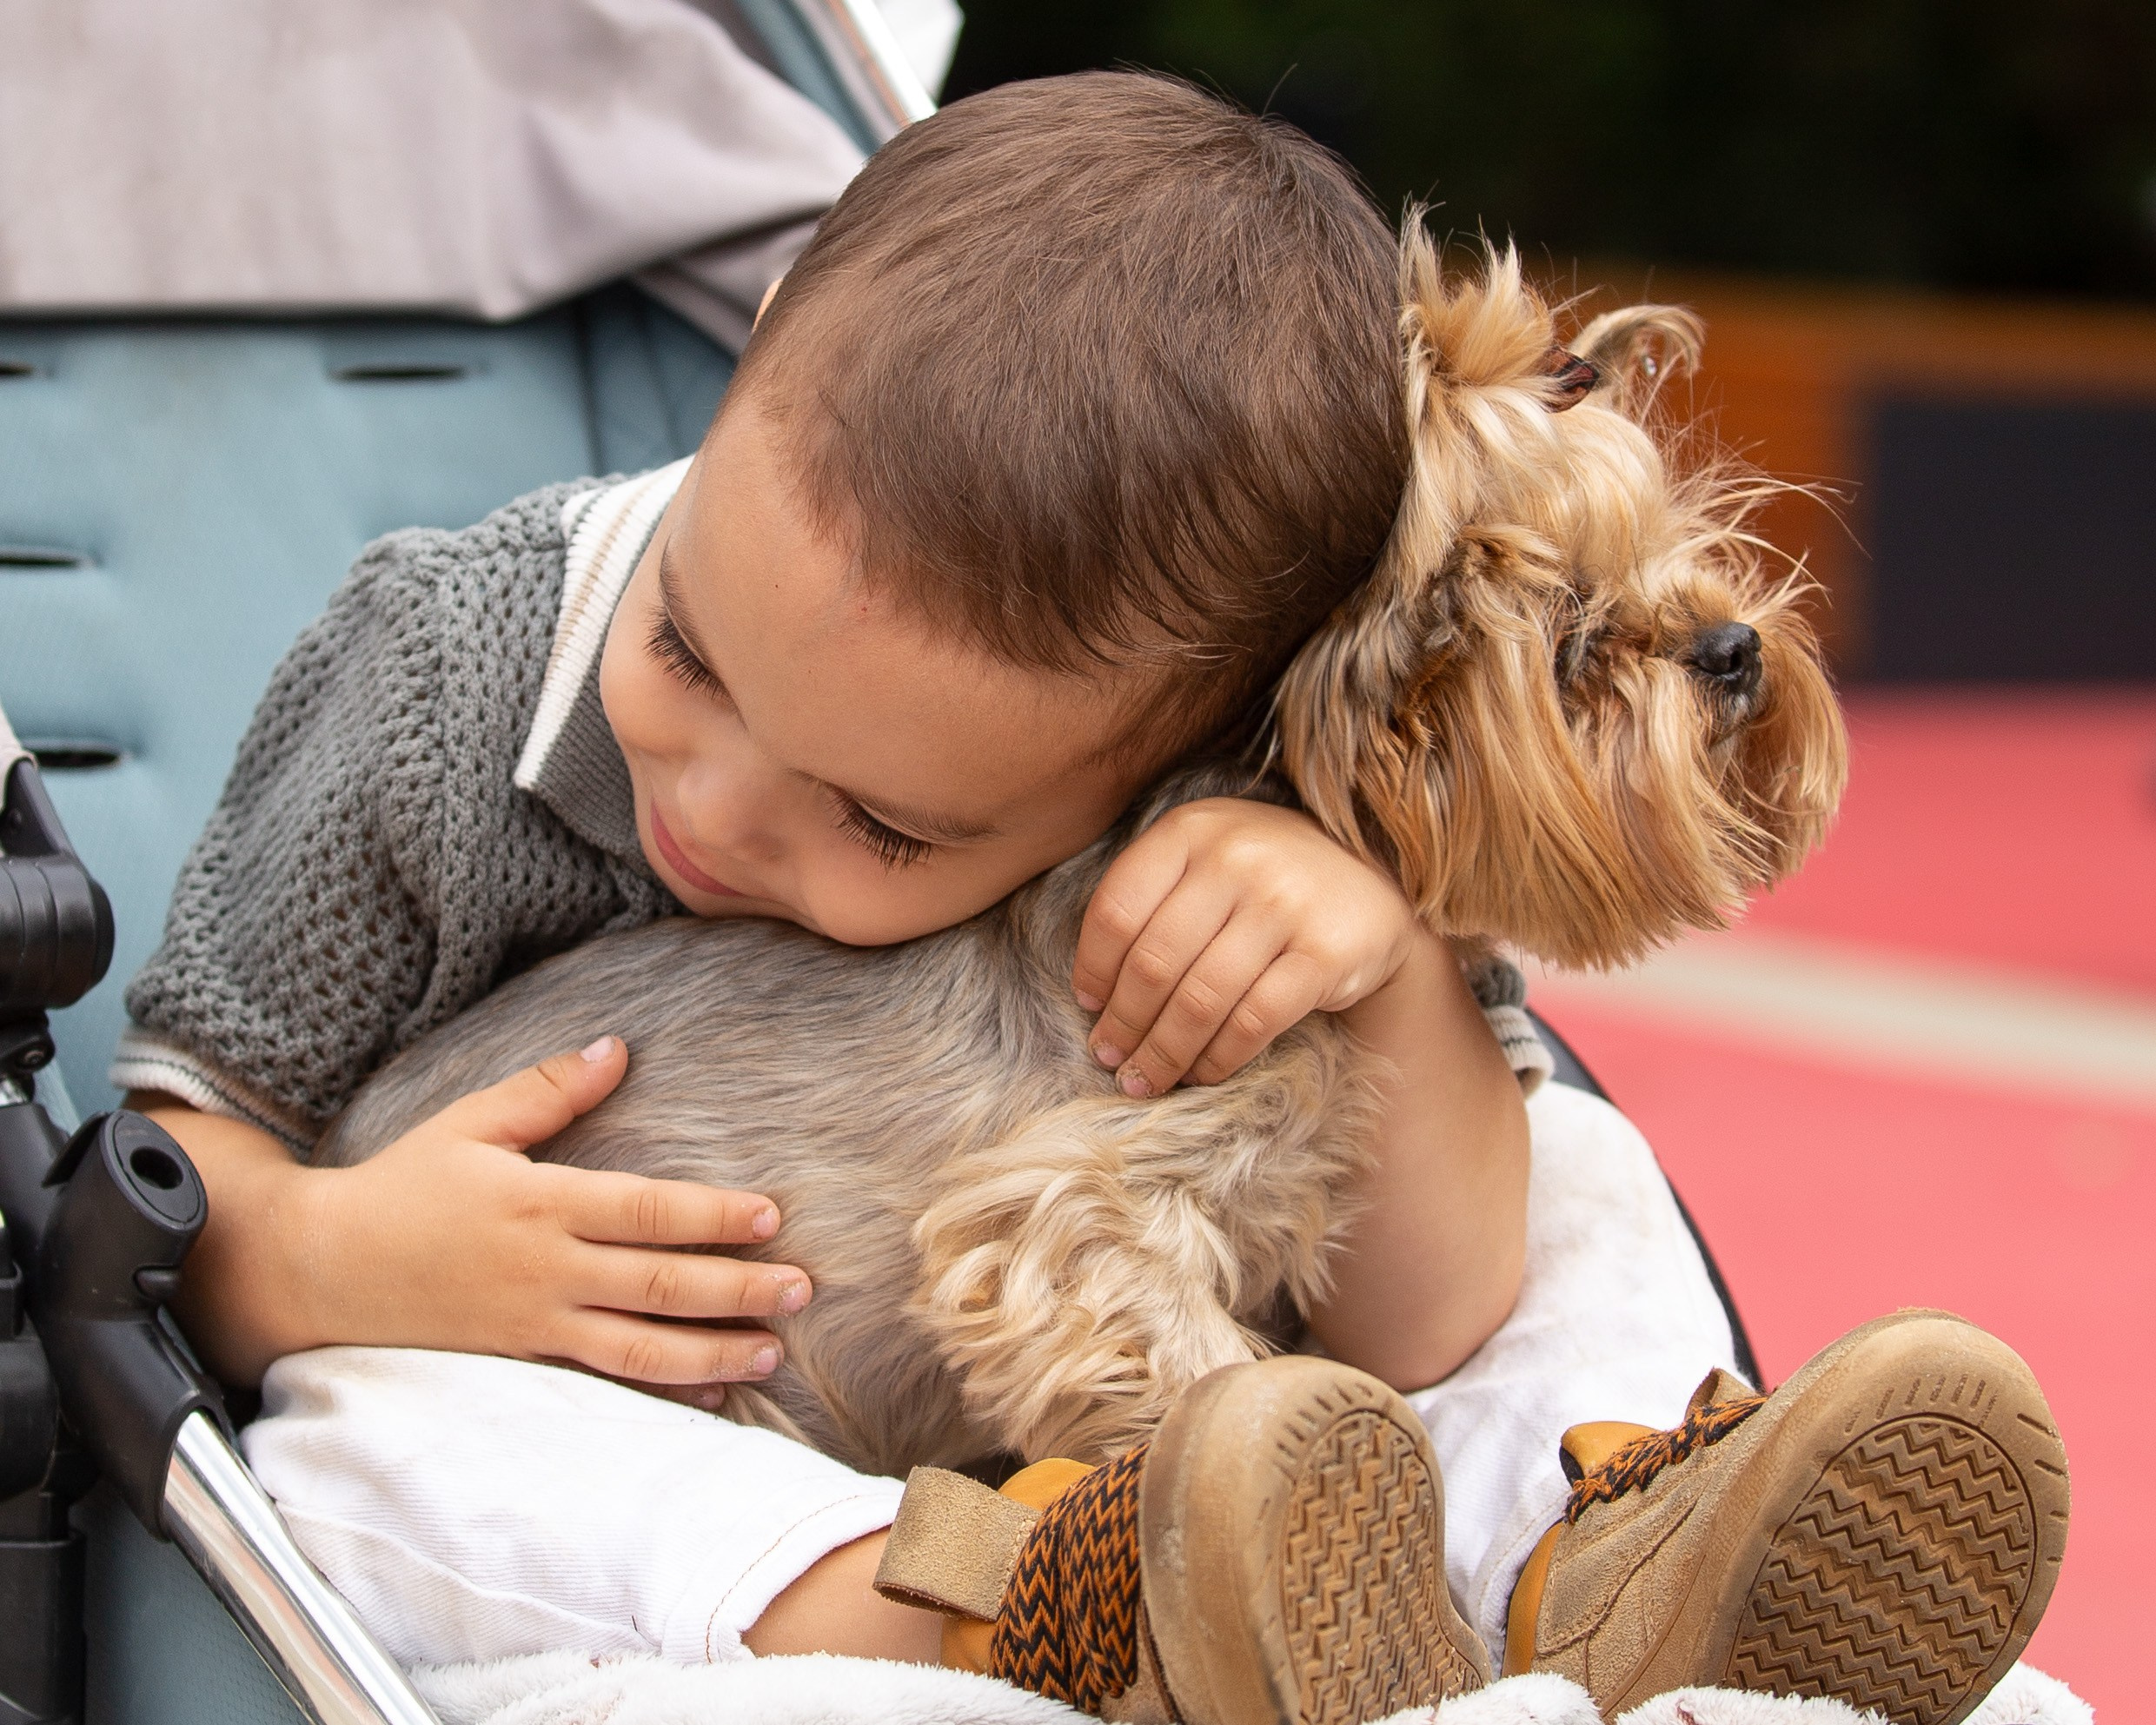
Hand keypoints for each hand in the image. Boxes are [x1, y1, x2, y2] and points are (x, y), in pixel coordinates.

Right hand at [296, 1037, 807, 1396]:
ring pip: (641, 1347)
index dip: (714, 1215)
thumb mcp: (471, 1122)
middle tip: (803, 1289)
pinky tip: (708, 1396)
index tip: (772, 1215)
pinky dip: (660, 1391)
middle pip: (661, 1284)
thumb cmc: (401, 1186)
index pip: (648, 1209)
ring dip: (714, 1353)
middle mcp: (545, 1269)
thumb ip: (549, 1090)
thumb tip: (618, 1047)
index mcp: (541, 1202)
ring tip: (772, 1353)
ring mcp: (534, 1323)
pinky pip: (603, 1380)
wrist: (321, 1268)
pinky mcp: (521, 1360)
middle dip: (739, 1289)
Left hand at [1071, 799, 1422, 1096]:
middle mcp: (1236, 856)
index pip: (1117, 909)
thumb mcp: (1206, 861)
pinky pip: (1252, 1023)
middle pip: (1153, 962)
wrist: (1372, 892)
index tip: (1089, 1005)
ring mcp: (1284, 903)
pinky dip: (1217, 1059)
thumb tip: (1092, 993)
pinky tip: (1200, 1073)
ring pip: (1199, 1000)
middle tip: (1110, 1057)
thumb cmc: (1264, 883)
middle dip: (1123, 1023)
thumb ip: (1151, 899)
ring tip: (1143, 1081)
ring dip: (1163, 1053)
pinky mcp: (1324, 954)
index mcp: (1192, 829)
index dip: (1093, 967)